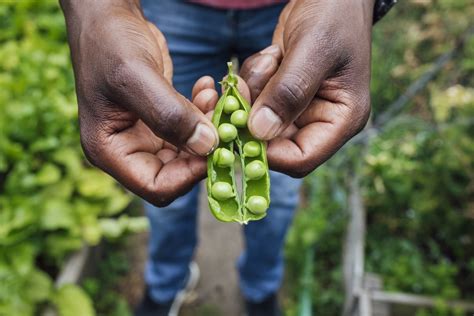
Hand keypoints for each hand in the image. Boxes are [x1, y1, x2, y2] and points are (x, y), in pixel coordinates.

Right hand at [60, 0, 218, 205]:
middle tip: (225, 123)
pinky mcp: (161, 119)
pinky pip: (190, 128)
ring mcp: (145, 136)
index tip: (217, 149)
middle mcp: (128, 150)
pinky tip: (207, 90)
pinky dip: (203, 113)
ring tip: (215, 98)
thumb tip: (208, 146)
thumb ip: (170, 115)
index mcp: (110, 151)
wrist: (108, 16)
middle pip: (177, 173)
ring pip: (189, 151)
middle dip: (204, 150)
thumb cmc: (110, 42)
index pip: (156, 187)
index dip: (189, 175)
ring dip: (208, 128)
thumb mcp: (136, 76)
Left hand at [240, 0, 373, 176]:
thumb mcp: (312, 50)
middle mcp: (320, 120)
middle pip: (273, 142)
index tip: (240, 129)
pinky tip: (272, 55)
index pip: (301, 158)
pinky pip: (254, 100)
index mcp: (342, 119)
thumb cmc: (333, 15)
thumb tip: (259, 132)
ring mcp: (299, 108)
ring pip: (257, 120)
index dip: (268, 152)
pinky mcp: (282, 94)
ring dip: (254, 90)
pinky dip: (253, 79)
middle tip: (240, 88)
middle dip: (252, 115)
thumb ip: (288, 92)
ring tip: (273, 57)